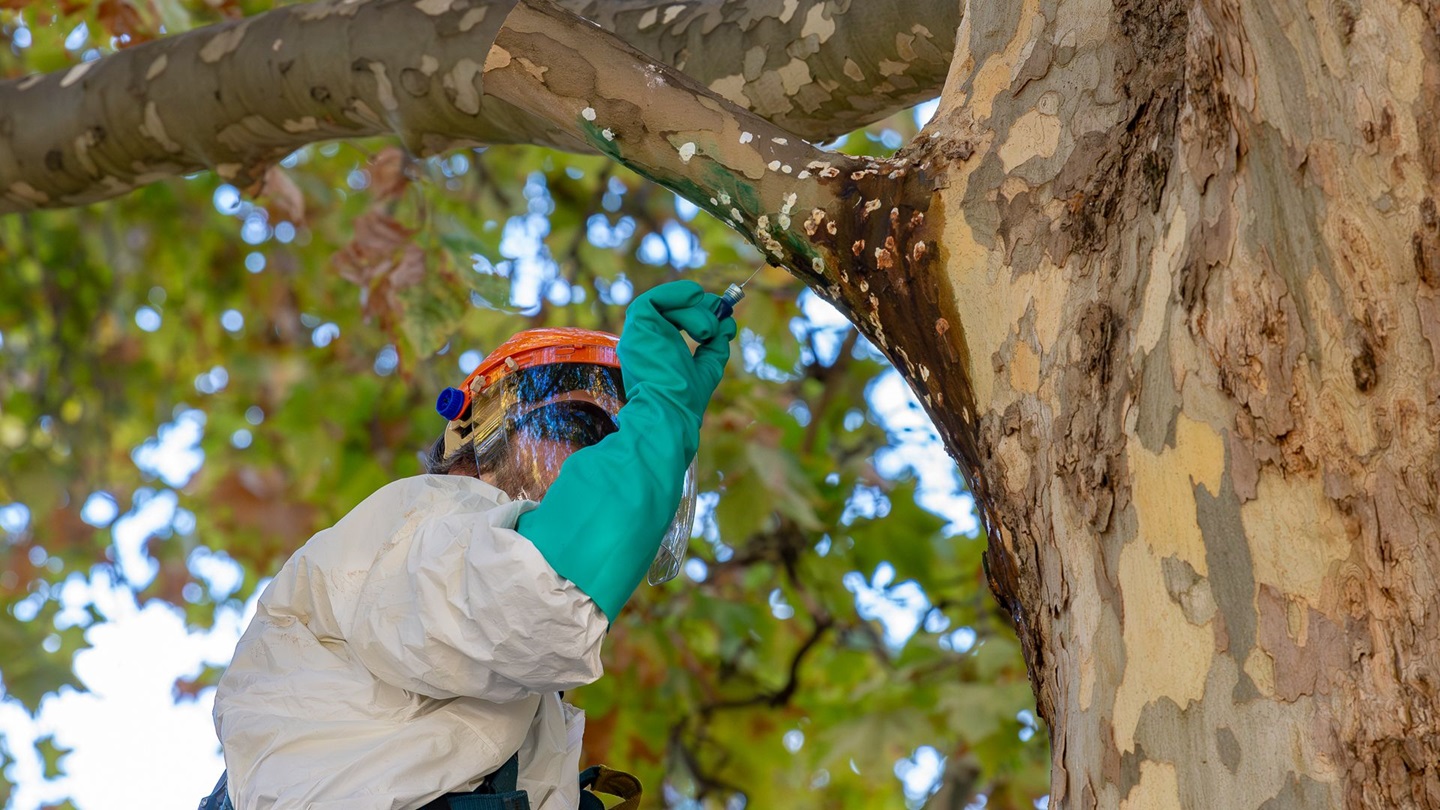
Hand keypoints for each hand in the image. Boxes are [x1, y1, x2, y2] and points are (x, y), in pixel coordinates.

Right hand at [618, 280, 737, 419]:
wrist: (669, 409)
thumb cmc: (684, 398)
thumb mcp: (706, 368)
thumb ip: (715, 346)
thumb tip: (727, 324)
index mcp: (656, 350)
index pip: (675, 320)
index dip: (701, 313)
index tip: (724, 317)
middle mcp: (644, 340)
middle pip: (671, 309)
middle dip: (702, 307)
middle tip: (720, 311)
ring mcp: (638, 333)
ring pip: (667, 305)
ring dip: (695, 311)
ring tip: (706, 332)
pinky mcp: (637, 326)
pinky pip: (653, 299)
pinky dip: (676, 292)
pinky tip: (695, 296)